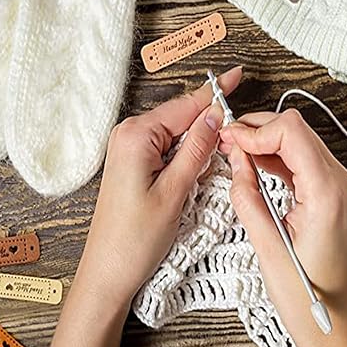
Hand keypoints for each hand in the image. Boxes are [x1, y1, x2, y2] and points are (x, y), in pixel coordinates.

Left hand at [38, 66, 241, 346]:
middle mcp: (128, 135)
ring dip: (199, 133)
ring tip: (226, 134)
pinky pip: (164, 145)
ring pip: (173, 131)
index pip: (185, 106)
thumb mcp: (174, 191)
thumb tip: (215, 114)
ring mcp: (127, 148)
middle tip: (239, 114)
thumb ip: (196, 149)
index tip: (236, 75)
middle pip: (179, 115)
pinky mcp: (131, 163)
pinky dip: (185, 147)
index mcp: (136, 136)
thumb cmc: (136, 238)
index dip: (215, 92)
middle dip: (209, 114)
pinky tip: (202, 150)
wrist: (107, 272)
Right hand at [219, 109, 346, 346]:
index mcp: (327, 193)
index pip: (291, 132)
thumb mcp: (266, 246)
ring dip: (264, 140)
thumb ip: (247, 196)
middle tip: (226, 140)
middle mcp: (339, 182)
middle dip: (257, 129)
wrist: (334, 321)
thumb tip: (235, 159)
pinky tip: (253, 163)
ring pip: (298, 139)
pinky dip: (275, 155)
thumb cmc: (306, 294)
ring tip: (234, 149)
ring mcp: (338, 186)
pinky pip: (301, 159)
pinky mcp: (330, 192)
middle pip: (296, 129)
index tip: (228, 141)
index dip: (254, 131)